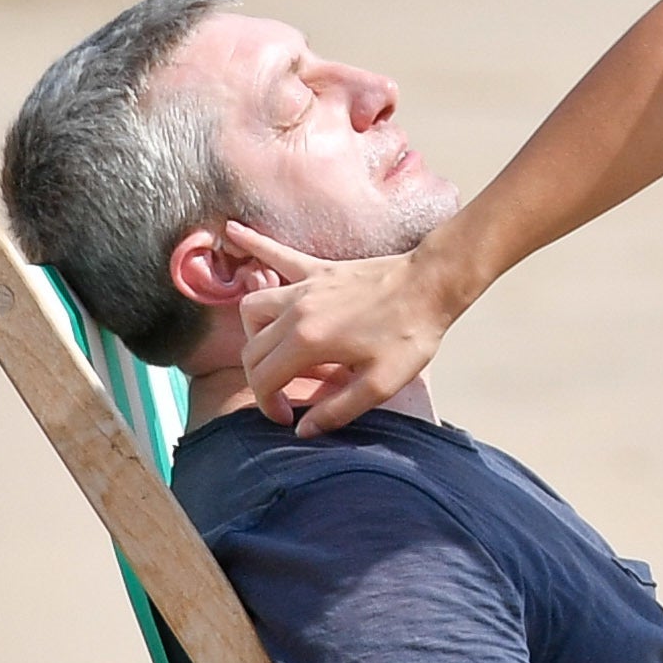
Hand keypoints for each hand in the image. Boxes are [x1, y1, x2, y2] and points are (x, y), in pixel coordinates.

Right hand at [234, 228, 461, 431]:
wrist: (431, 285)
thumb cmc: (410, 335)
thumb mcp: (381, 385)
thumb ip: (337, 409)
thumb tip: (302, 430)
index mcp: (307, 342)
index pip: (263, 379)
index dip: (269, 404)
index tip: (287, 417)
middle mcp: (295, 311)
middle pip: (253, 349)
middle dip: (261, 378)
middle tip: (286, 394)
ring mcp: (304, 286)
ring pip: (253, 308)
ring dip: (253, 332)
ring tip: (271, 350)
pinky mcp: (318, 270)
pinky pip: (277, 254)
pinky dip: (254, 246)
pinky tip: (232, 231)